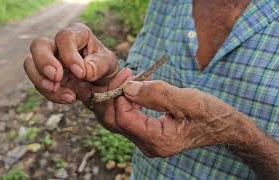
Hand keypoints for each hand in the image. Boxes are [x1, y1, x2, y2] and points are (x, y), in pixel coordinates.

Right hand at [24, 23, 118, 103]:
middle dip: (44, 63)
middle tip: (56, 79)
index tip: (80, 73)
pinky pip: (39, 84)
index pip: (65, 37)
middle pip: (38, 45)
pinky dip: (52, 94)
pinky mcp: (45, 77)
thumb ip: (99, 65)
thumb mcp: (108, 64)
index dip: (69, 55)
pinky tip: (69, 98)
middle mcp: (59, 44)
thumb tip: (84, 71)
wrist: (103, 83)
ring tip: (63, 93)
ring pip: (30, 64)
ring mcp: (49, 60)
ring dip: (42, 81)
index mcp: (77, 34)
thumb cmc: (104, 66)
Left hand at [110, 80, 246, 156]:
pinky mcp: (150, 136)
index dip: (121, 95)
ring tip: (134, 77)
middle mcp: (150, 146)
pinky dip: (132, 102)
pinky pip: (132, 118)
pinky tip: (139, 87)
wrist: (224, 127)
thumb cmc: (210, 114)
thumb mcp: (187, 100)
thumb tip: (128, 88)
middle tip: (128, 74)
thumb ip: (156, 94)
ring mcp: (149, 143)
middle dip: (119, 95)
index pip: (124, 119)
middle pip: (118, 121)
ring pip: (122, 119)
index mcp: (158, 141)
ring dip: (124, 97)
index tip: (128, 75)